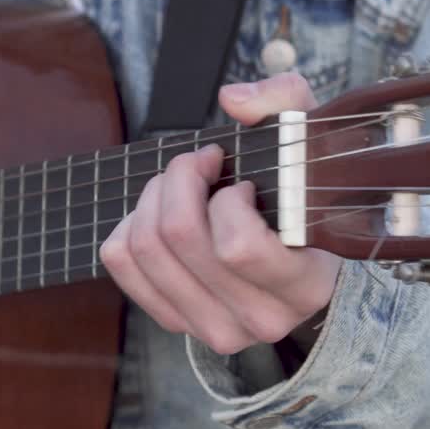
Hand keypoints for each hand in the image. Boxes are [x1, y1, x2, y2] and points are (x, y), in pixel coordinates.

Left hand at [100, 73, 341, 354]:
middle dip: (180, 180)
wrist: (301, 264)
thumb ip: (285, 105)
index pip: (238, 247)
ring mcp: (215, 327)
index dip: (227, 200)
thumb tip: (232, 101)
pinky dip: (129, 225)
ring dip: (153, 199)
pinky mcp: (176, 322)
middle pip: (182, 237)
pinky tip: (159, 214)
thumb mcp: (309, 144)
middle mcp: (260, 318)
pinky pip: (121, 264)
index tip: (243, 182)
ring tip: (181, 186)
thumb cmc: (304, 201)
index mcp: (303, 285)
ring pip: (147, 248)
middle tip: (199, 164)